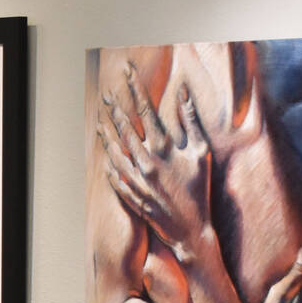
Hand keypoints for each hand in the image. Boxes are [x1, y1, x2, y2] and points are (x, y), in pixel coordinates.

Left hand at [98, 67, 212, 259]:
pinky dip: (108, 162)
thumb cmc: (199, 190)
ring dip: (106, 134)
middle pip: (124, 127)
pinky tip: (104, 154)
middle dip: (115, 108)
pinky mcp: (130, 195)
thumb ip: (190, 121)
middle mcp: (145, 162)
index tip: (128, 72)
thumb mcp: (201, 153)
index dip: (136, 88)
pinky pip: (114, 175)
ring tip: (100, 120)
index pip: (146, 110)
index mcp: (163, 148)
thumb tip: (183, 92)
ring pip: (114, 150)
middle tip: (107, 94)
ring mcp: (135, 179)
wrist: (190, 230)